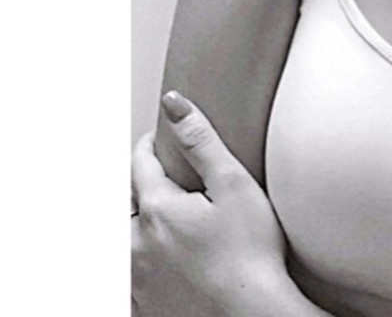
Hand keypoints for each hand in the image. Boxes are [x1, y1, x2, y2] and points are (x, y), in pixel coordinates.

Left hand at [131, 91, 294, 316]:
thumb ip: (201, 140)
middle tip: (173, 181)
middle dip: (146, 187)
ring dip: (145, 225)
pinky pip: (134, 276)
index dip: (150, 144)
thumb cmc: (251, 257)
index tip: (158, 138)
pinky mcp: (146, 305)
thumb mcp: (234, 185)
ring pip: (129, 240)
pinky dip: (148, 262)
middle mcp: (136, 245)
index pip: (139, 163)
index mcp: (157, 209)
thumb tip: (173, 104)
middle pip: (131, 202)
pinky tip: (173, 262)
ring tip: (176, 221)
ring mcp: (138, 279)